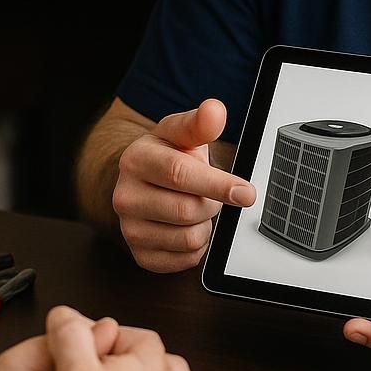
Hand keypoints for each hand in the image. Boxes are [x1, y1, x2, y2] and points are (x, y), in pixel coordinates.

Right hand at [113, 99, 255, 271]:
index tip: (245, 192)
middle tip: (208, 192)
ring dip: (204, 225)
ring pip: (189, 238)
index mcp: (135, 160)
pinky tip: (187, 227)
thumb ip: (200, 122)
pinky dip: (197, 246)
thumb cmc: (167, 155)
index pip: (179, 174)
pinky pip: (185, 259)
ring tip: (194, 207)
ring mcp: (129, 229)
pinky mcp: (140, 255)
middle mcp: (124, 196)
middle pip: (188, 210)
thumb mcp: (182, 133)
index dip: (217, 184)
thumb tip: (214, 111)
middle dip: (211, 203)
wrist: (143, 181)